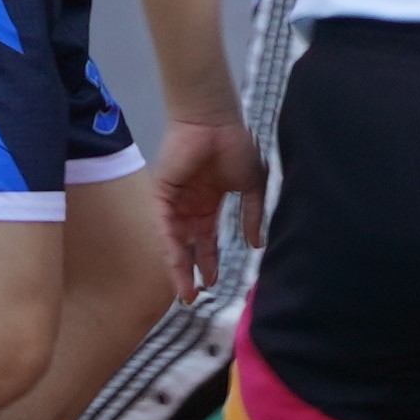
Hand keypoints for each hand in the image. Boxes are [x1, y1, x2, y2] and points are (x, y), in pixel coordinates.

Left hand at [153, 113, 269, 294]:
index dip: (210, 261)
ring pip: (175, 243)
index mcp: (209, 204)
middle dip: (192, 272)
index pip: (207, 240)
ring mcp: (175, 202)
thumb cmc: (235, 146)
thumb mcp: (251, 186)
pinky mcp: (162, 195)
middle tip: (195, 296)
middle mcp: (190, 206)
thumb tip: (257, 244)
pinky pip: (164, 227)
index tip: (215, 283)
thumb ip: (252, 215)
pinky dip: (170, 248)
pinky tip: (176, 267)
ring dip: (179, 268)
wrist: (215, 122)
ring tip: (186, 292)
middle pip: (189, 247)